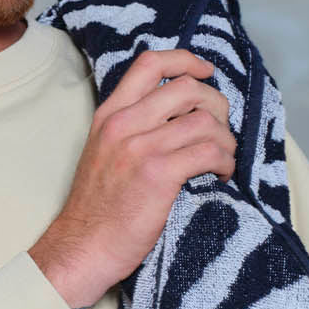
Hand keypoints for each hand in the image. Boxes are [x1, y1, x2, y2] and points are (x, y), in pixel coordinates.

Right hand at [29, 48, 236, 308]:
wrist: (83, 248)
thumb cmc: (97, 209)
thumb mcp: (103, 152)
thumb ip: (131, 127)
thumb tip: (177, 115)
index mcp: (110, 114)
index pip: (150, 62)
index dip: (186, 60)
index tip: (205, 72)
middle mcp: (124, 123)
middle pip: (187, 88)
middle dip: (216, 105)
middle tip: (220, 130)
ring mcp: (141, 148)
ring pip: (205, 120)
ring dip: (226, 139)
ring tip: (223, 159)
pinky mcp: (159, 174)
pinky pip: (210, 151)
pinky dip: (225, 161)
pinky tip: (221, 174)